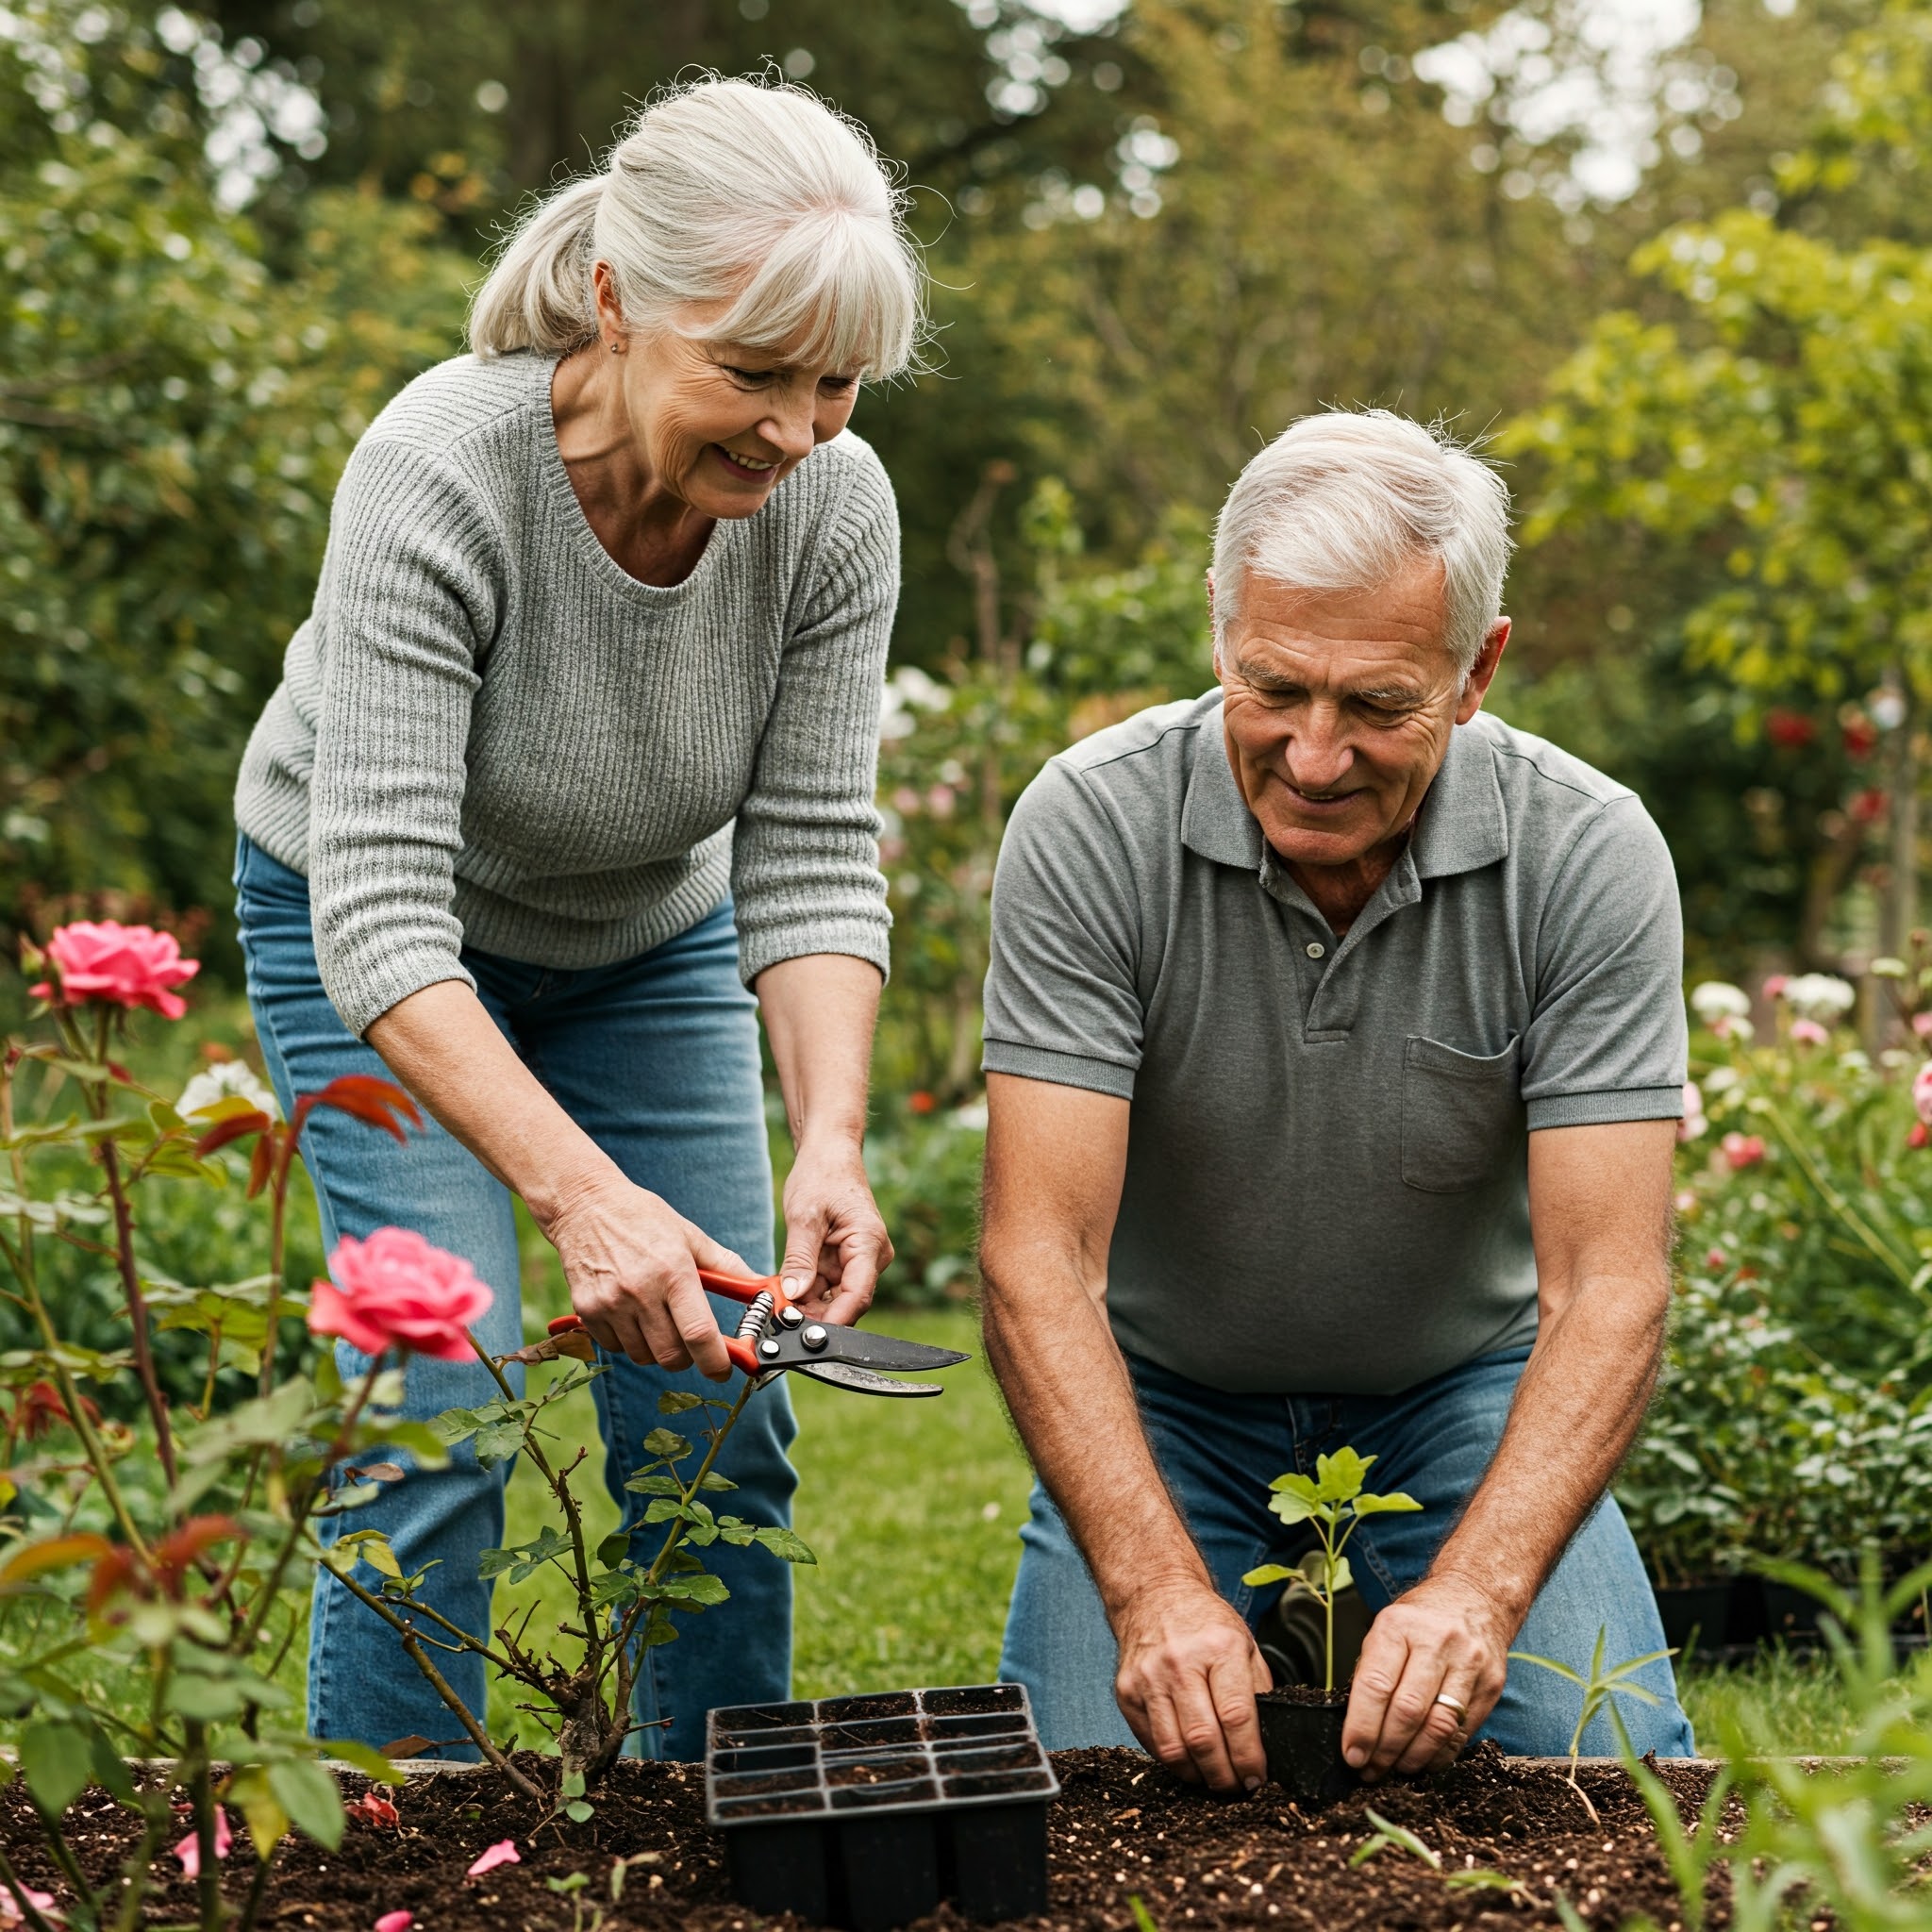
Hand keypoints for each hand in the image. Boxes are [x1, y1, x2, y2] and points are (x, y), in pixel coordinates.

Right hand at [545, 1173, 754, 1377]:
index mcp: (673, 1272)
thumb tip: (760, 1286)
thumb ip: (726, 1267)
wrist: (586, 1205)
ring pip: (642, 1356)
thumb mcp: (690, 1236)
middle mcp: (640, 1292)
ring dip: (655, 1349)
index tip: (724, 1370)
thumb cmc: (643, 1219)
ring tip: (656, 1318)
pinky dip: (628, 1341)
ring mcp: (610, 1304)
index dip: (715, 1362)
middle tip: (689, 1341)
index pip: (699, 1334)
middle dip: (686, 1357)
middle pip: (671, 1356)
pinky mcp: (586, 1311)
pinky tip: (630, 1314)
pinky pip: (614, 1347)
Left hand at [778, 1140, 892, 1326]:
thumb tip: (794, 1295)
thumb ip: (799, 1258)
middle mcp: (870, 1256)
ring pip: (833, 1297)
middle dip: (815, 1315)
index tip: (807, 1335)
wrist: (829, 1154)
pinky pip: (826, 1286)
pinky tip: (785, 1291)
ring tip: (778, 1304)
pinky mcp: (845, 1261)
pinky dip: (806, 1291)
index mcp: (868, 1243)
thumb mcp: (804, 1216)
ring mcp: (858, 1260)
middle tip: (781, 1321)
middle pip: (846, 1301)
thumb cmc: (822, 1175)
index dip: (834, 1320)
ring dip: (807, 1304)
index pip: (858, 1294)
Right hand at [1112, 1577, 1272, 1793]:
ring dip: (1197, 1775)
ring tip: (1212, 1777)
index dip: (1249, 1757)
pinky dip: (1173, 1760)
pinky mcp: (1126, 1692)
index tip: (1257, 1778)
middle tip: (1236, 1786)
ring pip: (1173, 1749)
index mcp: (1219, 1647)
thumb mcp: (1245, 1644)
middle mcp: (1180, 1662)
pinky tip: (1189, 1758)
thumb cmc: (1205, 1623)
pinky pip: (1151, 1743)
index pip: (1236, 1716)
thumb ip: (1257, 1692)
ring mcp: (1148, 1678)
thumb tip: (1268, 1745)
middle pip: (1203, 1739)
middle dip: (1224, 1776)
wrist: (1154, 1595)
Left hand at [1343, 1574, 1512, 1781]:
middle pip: (1407, 1711)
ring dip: (1413, 1759)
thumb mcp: (1386, 1628)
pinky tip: (1424, 1762)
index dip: (1362, 1727)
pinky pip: (1462, 1733)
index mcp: (1399, 1626)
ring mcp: (1469, 1664)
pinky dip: (1440, 1755)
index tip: (1352, 1754)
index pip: (1376, 1685)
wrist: (1476, 1596)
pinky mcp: (1491, 1685)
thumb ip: (1372, 1672)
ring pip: (1438, 1727)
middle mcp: (1436, 1643)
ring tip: (1395, 1770)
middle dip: (1385, 1750)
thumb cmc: (1420, 1619)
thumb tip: (1355, 1729)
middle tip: (1370, 1771)